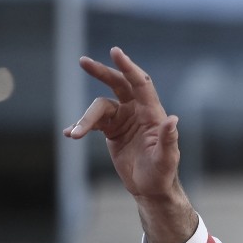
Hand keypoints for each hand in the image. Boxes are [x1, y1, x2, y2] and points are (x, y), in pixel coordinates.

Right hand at [64, 47, 196, 242]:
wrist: (151, 189)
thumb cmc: (162, 174)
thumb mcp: (166, 159)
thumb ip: (168, 140)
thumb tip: (173, 120)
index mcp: (152, 114)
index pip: (141, 84)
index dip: (128, 68)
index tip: (115, 52)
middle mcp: (137, 112)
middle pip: (118, 84)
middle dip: (101, 72)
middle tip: (83, 62)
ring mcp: (124, 120)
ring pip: (99, 108)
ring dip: (85, 119)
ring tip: (74, 134)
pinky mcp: (112, 130)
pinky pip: (92, 122)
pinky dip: (79, 126)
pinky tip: (69, 133)